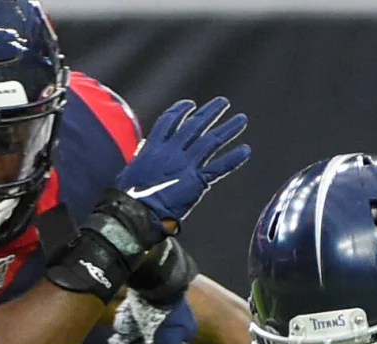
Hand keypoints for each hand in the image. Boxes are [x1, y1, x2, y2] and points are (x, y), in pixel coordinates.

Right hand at [115, 98, 250, 228]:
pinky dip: (234, 158)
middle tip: (223, 102)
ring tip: (242, 119)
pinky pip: (220, 166)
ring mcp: (186, 163)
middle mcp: (172, 150)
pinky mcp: (198, 179)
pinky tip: (246, 150)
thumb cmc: (131, 194)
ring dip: (228, 129)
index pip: (169, 121)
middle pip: (195, 125)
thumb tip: (147, 148)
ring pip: (211, 141)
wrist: (138, 209)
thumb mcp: (134, 168)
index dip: (180, 111)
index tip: (191, 104)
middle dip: (210, 112)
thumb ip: (145, 156)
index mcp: (154, 146)